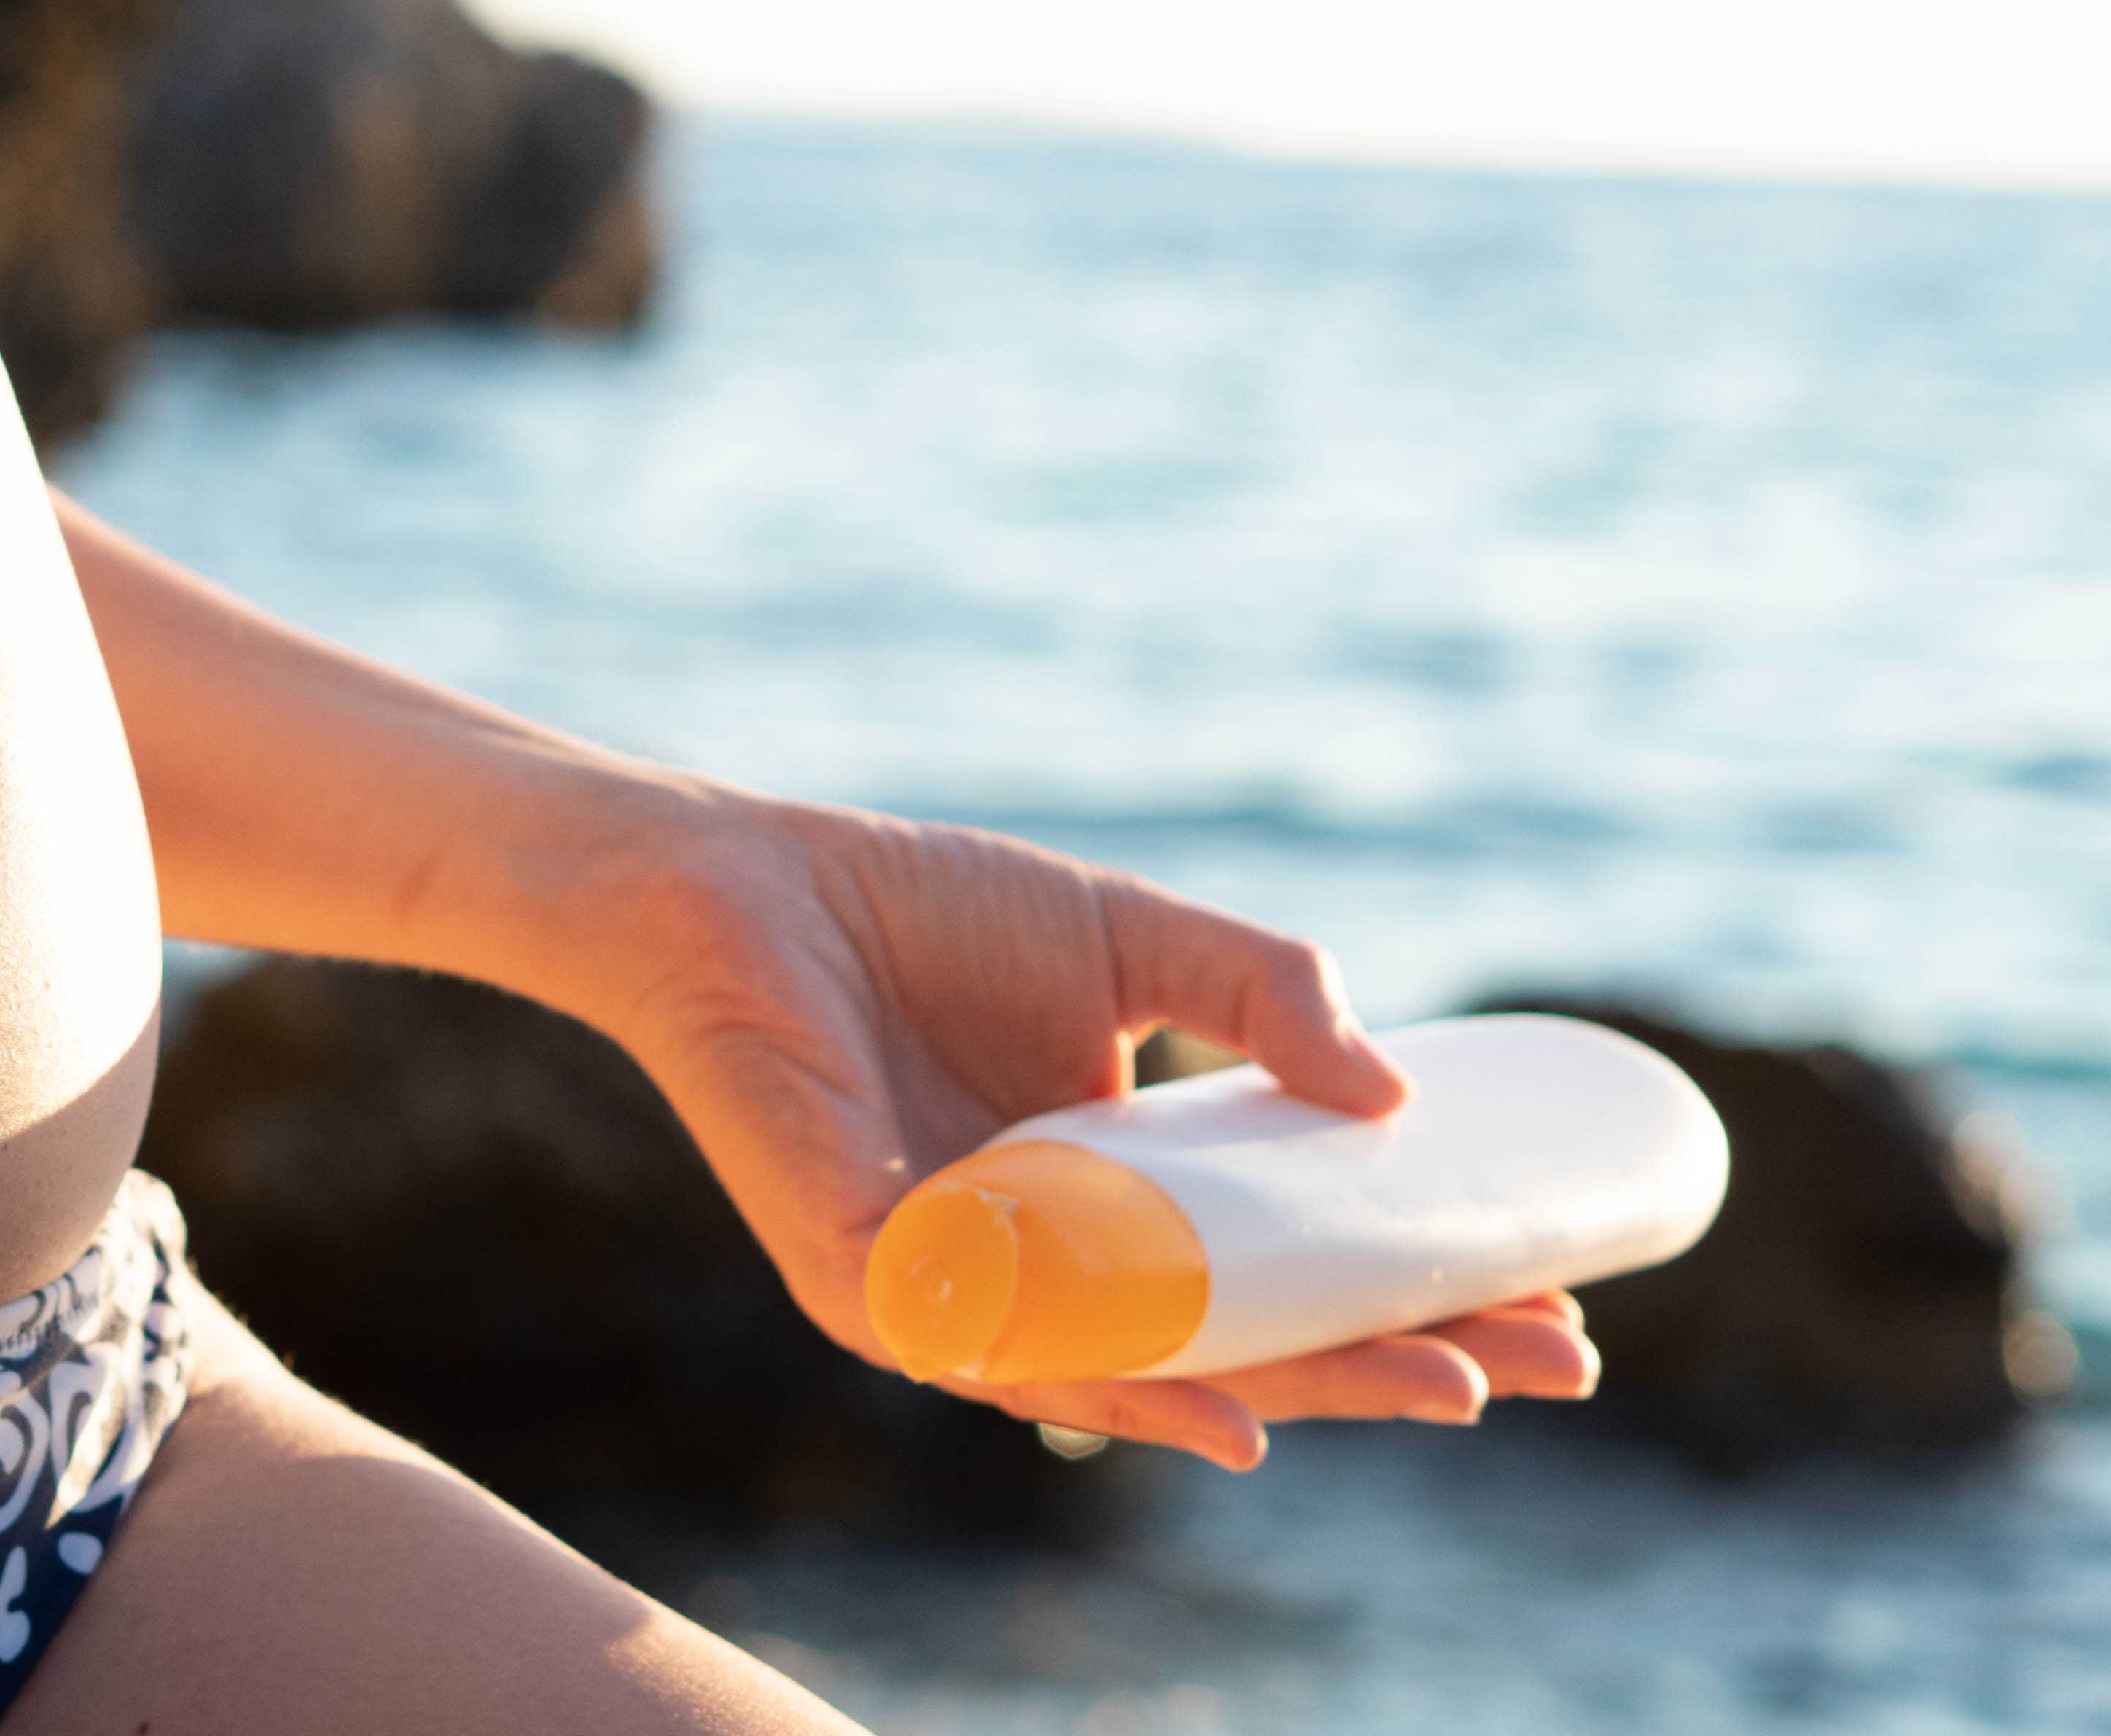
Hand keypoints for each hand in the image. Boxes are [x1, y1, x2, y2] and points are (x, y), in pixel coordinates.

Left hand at [581, 789, 1599, 1467]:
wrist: (737, 880)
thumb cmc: (917, 906)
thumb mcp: (1133, 941)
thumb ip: (1261, 998)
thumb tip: (1397, 1100)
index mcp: (1101, 1200)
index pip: (1274, 1275)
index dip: (1409, 1297)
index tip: (1554, 1306)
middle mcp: (1036, 1266)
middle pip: (1236, 1346)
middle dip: (1388, 1367)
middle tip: (1534, 1372)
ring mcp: (954, 1286)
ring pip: (1141, 1372)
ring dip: (1293, 1390)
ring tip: (1431, 1387)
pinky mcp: (864, 1275)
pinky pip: (1002, 1352)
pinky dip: (1112, 1382)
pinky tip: (1220, 1412)